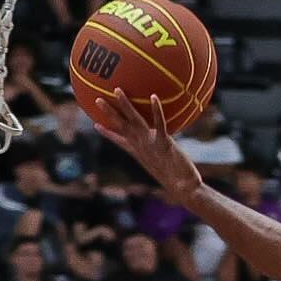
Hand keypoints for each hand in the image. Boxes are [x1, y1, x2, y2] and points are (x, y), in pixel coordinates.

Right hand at [92, 91, 204, 206]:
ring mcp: (151, 144)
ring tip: (117, 90)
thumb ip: (160, 156)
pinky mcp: (164, 143)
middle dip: (109, 113)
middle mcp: (142, 147)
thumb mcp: (163, 167)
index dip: (108, 133)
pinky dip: (156, 110)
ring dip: (125, 105)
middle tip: (97, 99)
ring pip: (135, 121)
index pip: (120, 141)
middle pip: (122, 126)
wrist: (184, 190)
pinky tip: (153, 97)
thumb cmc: (177, 181)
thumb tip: (163, 153)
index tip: (95, 124)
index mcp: (139, 153)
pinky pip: (159, 124)